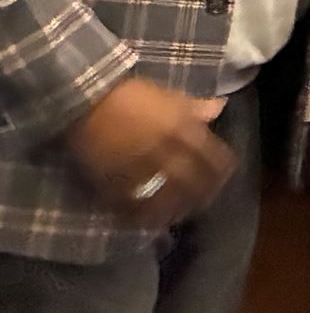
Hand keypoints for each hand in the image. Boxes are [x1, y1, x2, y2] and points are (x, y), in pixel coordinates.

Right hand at [64, 78, 232, 232]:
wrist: (85, 97)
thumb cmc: (130, 94)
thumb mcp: (168, 95)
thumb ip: (194, 107)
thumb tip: (220, 108)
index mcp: (183, 127)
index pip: (214, 157)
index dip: (221, 172)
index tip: (222, 180)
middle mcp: (166, 149)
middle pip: (193, 182)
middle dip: (201, 196)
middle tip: (202, 204)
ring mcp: (140, 166)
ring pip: (166, 196)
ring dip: (174, 209)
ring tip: (177, 215)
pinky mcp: (114, 177)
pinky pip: (132, 201)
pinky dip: (141, 213)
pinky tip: (147, 219)